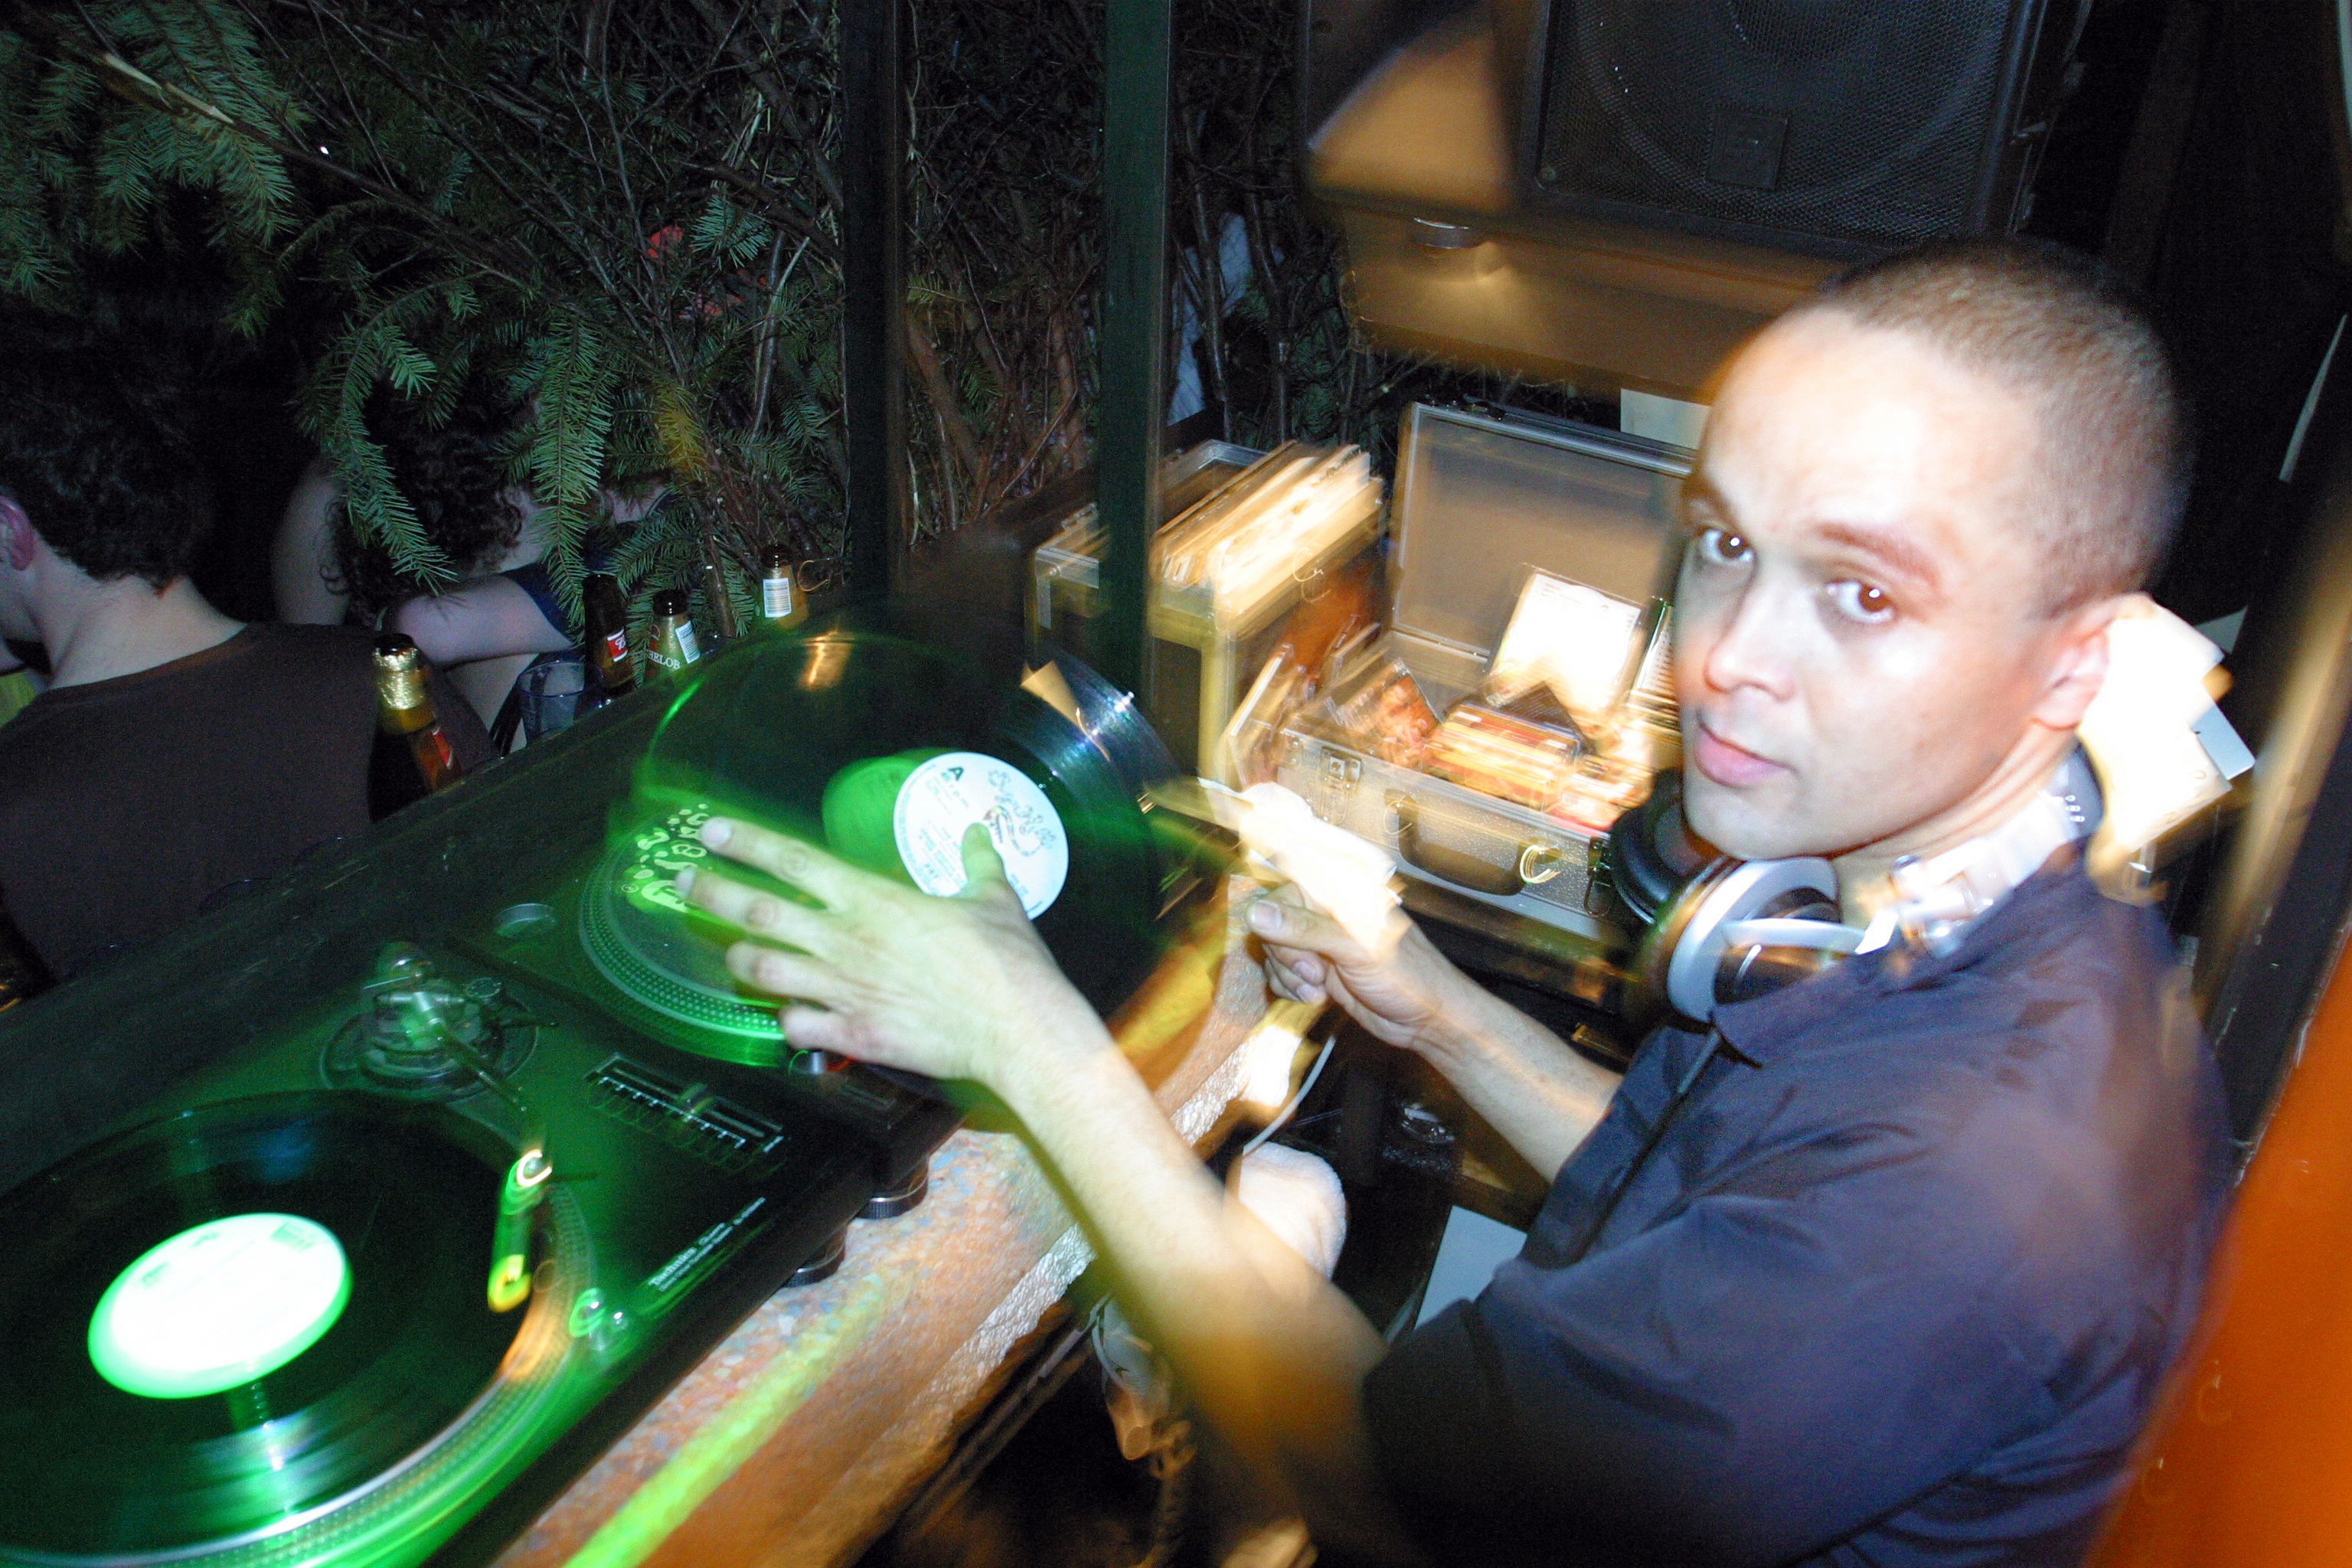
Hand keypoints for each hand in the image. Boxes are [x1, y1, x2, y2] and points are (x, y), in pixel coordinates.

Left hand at [679, 815, 1107, 1088]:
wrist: (1014, 1026)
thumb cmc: (1006, 959)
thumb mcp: (994, 896)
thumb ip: (976, 861)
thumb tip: (979, 831)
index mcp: (873, 898)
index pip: (794, 860)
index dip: (745, 842)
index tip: (709, 831)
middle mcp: (845, 939)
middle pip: (758, 912)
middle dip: (713, 894)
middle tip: (685, 884)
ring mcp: (842, 989)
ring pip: (763, 970)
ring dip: (739, 959)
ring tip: (728, 952)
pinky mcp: (850, 1034)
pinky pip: (794, 1026)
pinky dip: (782, 1019)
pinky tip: (783, 1015)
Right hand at [1248, 890, 1468, 1053]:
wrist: (1425, 1020)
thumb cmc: (1407, 976)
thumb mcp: (1355, 948)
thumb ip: (1305, 929)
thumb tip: (1256, 913)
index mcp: (1342, 889)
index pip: (1287, 885)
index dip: (1275, 912)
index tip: (1285, 941)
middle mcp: (1328, 910)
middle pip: (1273, 921)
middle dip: (1286, 954)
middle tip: (1314, 974)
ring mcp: (1321, 939)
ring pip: (1274, 949)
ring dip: (1287, 975)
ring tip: (1317, 990)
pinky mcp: (1316, 967)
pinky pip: (1280, 971)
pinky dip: (1289, 987)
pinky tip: (1314, 997)